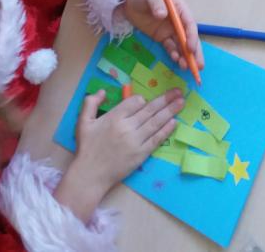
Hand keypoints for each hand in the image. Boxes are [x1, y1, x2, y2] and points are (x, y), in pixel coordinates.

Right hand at [54, 88, 183, 220]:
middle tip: (179, 91)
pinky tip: (174, 122)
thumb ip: (91, 102)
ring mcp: (136, 141)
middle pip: (149, 109)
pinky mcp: (141, 154)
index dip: (141, 100)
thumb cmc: (87, 148)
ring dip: (170, 111)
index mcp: (114, 117)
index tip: (144, 101)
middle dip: (165, 99)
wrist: (90, 175)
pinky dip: (166, 130)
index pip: (135, 102)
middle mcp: (127, 127)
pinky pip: (156, 139)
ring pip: (156, 122)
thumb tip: (104, 91)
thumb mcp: (83, 121)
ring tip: (182, 102)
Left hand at [122, 0, 203, 71]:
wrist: (128, 0)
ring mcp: (170, 29)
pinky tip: (175, 60)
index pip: (189, 23)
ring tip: (185, 68)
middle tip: (199, 66)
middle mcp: (178, 20)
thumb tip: (163, 14)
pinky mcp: (162, 37)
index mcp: (179, 8)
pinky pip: (170, 47)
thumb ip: (156, 2)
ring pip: (181, 45)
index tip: (190, 48)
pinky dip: (174, 54)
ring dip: (185, 56)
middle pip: (189, 37)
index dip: (192, 36)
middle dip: (195, 52)